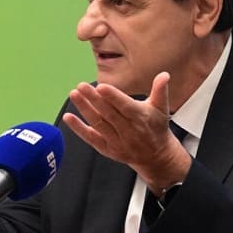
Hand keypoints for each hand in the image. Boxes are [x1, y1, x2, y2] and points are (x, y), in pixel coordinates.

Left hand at [62, 72, 191, 191]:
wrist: (156, 157)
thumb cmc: (156, 128)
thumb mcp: (161, 109)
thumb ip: (160, 91)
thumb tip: (164, 75)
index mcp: (140, 118)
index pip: (125, 106)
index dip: (113, 97)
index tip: (101, 87)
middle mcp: (128, 131)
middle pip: (108, 114)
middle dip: (94, 99)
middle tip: (82, 86)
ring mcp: (116, 141)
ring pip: (98, 124)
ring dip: (85, 109)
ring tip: (74, 95)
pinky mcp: (107, 149)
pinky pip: (90, 138)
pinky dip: (78, 128)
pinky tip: (68, 117)